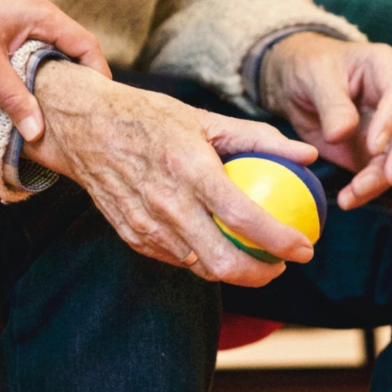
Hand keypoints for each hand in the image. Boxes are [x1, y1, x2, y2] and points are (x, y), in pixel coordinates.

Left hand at [0, 0, 110, 141]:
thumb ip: (14, 99)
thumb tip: (38, 132)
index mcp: (39, 12)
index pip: (85, 43)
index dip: (97, 74)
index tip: (100, 104)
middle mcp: (35, 6)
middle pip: (72, 44)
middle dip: (78, 77)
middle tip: (80, 110)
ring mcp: (20, 9)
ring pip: (51, 44)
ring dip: (55, 71)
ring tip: (56, 104)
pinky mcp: (5, 17)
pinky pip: (33, 42)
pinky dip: (36, 64)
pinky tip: (28, 86)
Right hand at [23, 61, 317, 286]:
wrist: (84, 128)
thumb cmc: (149, 118)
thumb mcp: (205, 118)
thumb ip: (259, 138)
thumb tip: (307, 154)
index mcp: (189, 169)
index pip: (244, 217)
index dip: (280, 240)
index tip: (305, 247)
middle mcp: (167, 203)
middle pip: (223, 262)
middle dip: (262, 274)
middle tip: (282, 264)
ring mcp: (146, 225)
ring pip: (200, 267)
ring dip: (234, 271)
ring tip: (255, 258)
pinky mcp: (132, 236)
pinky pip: (176, 259)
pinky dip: (202, 259)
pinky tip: (217, 246)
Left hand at [260, 33, 391, 210]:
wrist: (296, 85)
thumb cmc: (309, 67)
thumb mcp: (314, 76)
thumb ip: (331, 103)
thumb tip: (342, 134)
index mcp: (385, 67)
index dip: (391, 121)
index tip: (373, 146)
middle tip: (390, 177)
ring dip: (384, 178)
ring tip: (354, 193)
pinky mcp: (380, 152)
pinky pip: (384, 174)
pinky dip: (369, 189)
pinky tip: (349, 199)